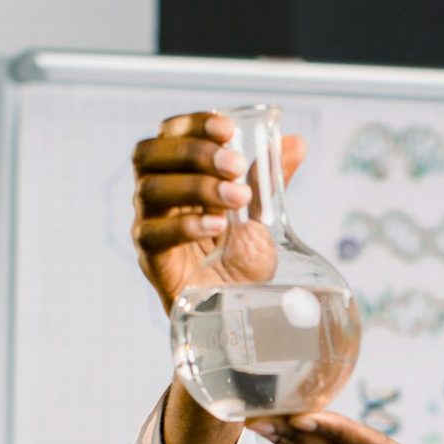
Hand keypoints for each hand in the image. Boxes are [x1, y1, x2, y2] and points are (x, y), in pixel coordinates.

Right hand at [130, 111, 306, 443]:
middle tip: (235, 166)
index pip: (168, 132)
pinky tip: (218, 227)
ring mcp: (147, 227)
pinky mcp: (151, 261)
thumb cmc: (239, 264)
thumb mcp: (262, 217)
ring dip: (196, 186)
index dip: (193, 123)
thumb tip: (295, 141)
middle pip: (149, 154)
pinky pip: (152, 234)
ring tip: (237, 199)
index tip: (228, 128)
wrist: (235, 319)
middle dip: (193, 152)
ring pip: (150, 189)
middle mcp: (156, 197)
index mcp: (178, 176)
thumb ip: (271, 179)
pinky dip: (186, 224)